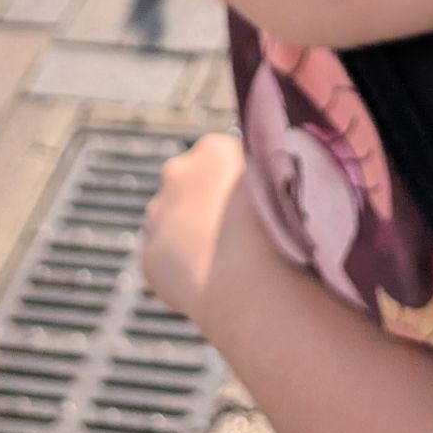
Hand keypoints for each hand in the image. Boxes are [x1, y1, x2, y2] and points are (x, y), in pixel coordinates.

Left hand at [140, 134, 270, 330]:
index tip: (254, 204)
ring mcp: (158, 214)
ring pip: (174, 219)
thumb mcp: (282, 182)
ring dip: (190, 232)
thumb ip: (265, 170)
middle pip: (193, 183)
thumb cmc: (279, 231)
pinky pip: (164, 258)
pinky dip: (180, 267)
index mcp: (213, 148)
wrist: (247, 283)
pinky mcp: (149, 255)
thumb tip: (268, 172)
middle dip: (208, 202)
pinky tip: (208, 281)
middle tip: (236, 231)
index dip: (240, 182)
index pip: (223, 157)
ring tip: (223, 260)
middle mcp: (178, 171)